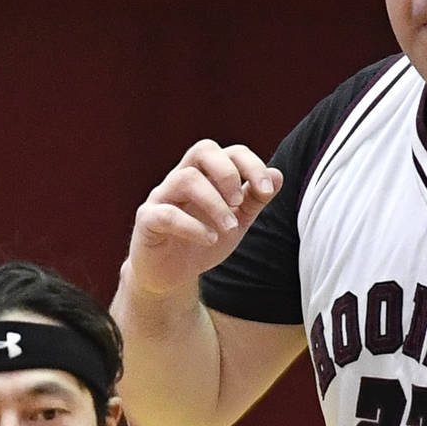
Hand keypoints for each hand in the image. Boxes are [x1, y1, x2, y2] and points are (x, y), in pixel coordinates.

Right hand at [124, 141, 282, 298]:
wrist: (169, 275)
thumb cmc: (202, 242)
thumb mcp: (236, 222)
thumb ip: (254, 200)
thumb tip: (278, 175)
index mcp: (206, 175)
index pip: (230, 152)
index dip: (252, 165)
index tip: (266, 191)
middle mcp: (182, 178)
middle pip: (203, 150)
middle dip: (228, 173)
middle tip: (239, 202)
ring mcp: (162, 197)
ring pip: (186, 179)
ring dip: (214, 203)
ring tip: (229, 228)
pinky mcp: (148, 221)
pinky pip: (167, 214)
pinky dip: (193, 227)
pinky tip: (210, 240)